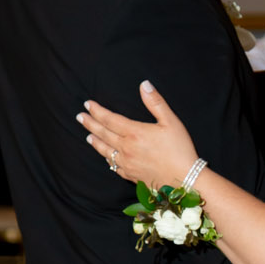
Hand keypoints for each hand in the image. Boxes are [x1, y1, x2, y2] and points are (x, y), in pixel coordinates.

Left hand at [80, 81, 197, 189]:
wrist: (185, 179)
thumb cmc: (180, 149)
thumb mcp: (171, 121)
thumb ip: (155, 102)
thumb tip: (144, 84)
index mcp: (134, 133)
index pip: (109, 119)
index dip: (97, 111)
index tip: (87, 104)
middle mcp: (126, 148)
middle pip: (103, 134)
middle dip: (90, 124)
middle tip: (79, 117)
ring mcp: (127, 163)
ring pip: (105, 151)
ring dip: (95, 142)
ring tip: (89, 136)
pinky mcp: (131, 175)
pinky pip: (114, 166)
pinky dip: (107, 159)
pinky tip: (106, 157)